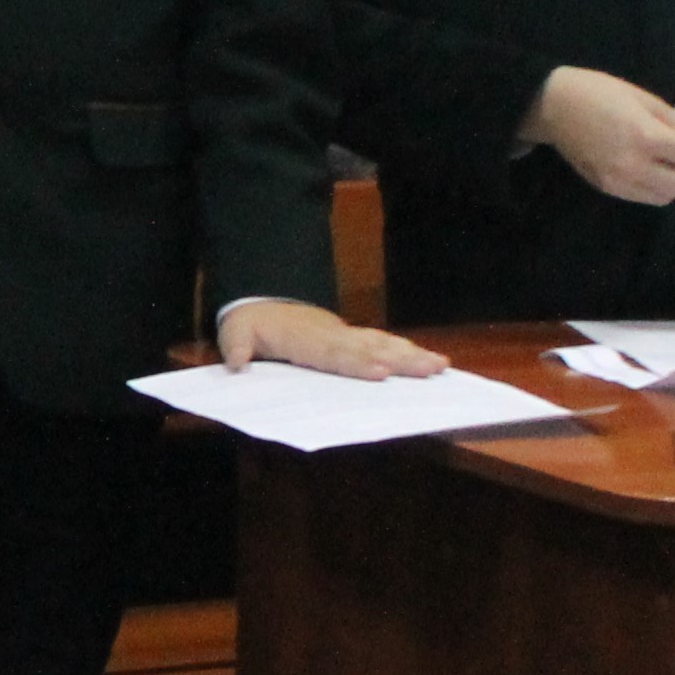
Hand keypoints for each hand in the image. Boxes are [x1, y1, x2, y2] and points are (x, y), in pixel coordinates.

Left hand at [218, 299, 446, 379]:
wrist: (259, 300)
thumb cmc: (249, 324)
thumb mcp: (235, 333)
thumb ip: (236, 347)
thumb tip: (237, 362)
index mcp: (303, 340)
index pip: (334, 354)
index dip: (357, 364)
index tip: (382, 373)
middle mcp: (330, 335)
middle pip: (369, 349)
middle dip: (400, 360)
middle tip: (432, 369)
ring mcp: (344, 333)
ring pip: (381, 343)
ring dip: (411, 354)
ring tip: (439, 365)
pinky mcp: (352, 335)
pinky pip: (382, 341)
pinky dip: (405, 349)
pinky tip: (426, 359)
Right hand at [519, 67, 674, 205]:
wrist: (552, 106)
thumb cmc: (600, 92)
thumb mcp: (645, 100)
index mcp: (646, 137)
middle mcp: (634, 166)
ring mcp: (620, 182)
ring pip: (669, 198)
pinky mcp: (609, 189)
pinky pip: (647, 198)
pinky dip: (660, 188)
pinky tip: (654, 169)